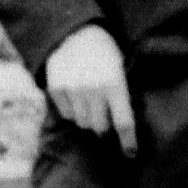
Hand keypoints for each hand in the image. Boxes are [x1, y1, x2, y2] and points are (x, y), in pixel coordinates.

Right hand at [43, 24, 136, 157]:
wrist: (74, 33)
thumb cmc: (105, 53)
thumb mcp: (121, 68)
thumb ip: (123, 93)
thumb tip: (126, 123)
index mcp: (115, 85)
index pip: (124, 122)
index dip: (128, 142)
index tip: (131, 153)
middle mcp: (94, 90)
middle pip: (101, 128)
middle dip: (105, 128)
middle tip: (106, 121)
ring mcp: (73, 91)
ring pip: (83, 123)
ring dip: (89, 120)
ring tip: (91, 106)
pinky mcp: (56, 90)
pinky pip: (66, 115)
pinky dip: (73, 112)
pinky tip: (77, 98)